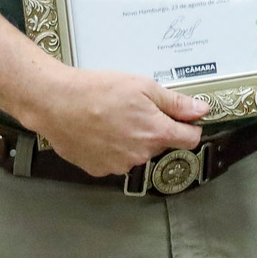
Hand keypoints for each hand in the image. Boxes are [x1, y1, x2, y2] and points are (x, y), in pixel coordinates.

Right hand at [15, 66, 207, 176]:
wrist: (55, 102)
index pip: (191, 139)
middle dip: (156, 129)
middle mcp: (140, 155)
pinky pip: (116, 160)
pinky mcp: (99, 169)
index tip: (185, 119)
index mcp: (155, 133)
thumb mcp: (144, 87)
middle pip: (162, 144)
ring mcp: (118, 165)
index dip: (190, 126)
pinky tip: (101, 131)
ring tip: (114, 119)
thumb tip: (201, 110)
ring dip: (133, 139)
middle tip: (136, 110)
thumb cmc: (96, 91)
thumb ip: (176, 103)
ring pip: (138, 153)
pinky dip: (113, 148)